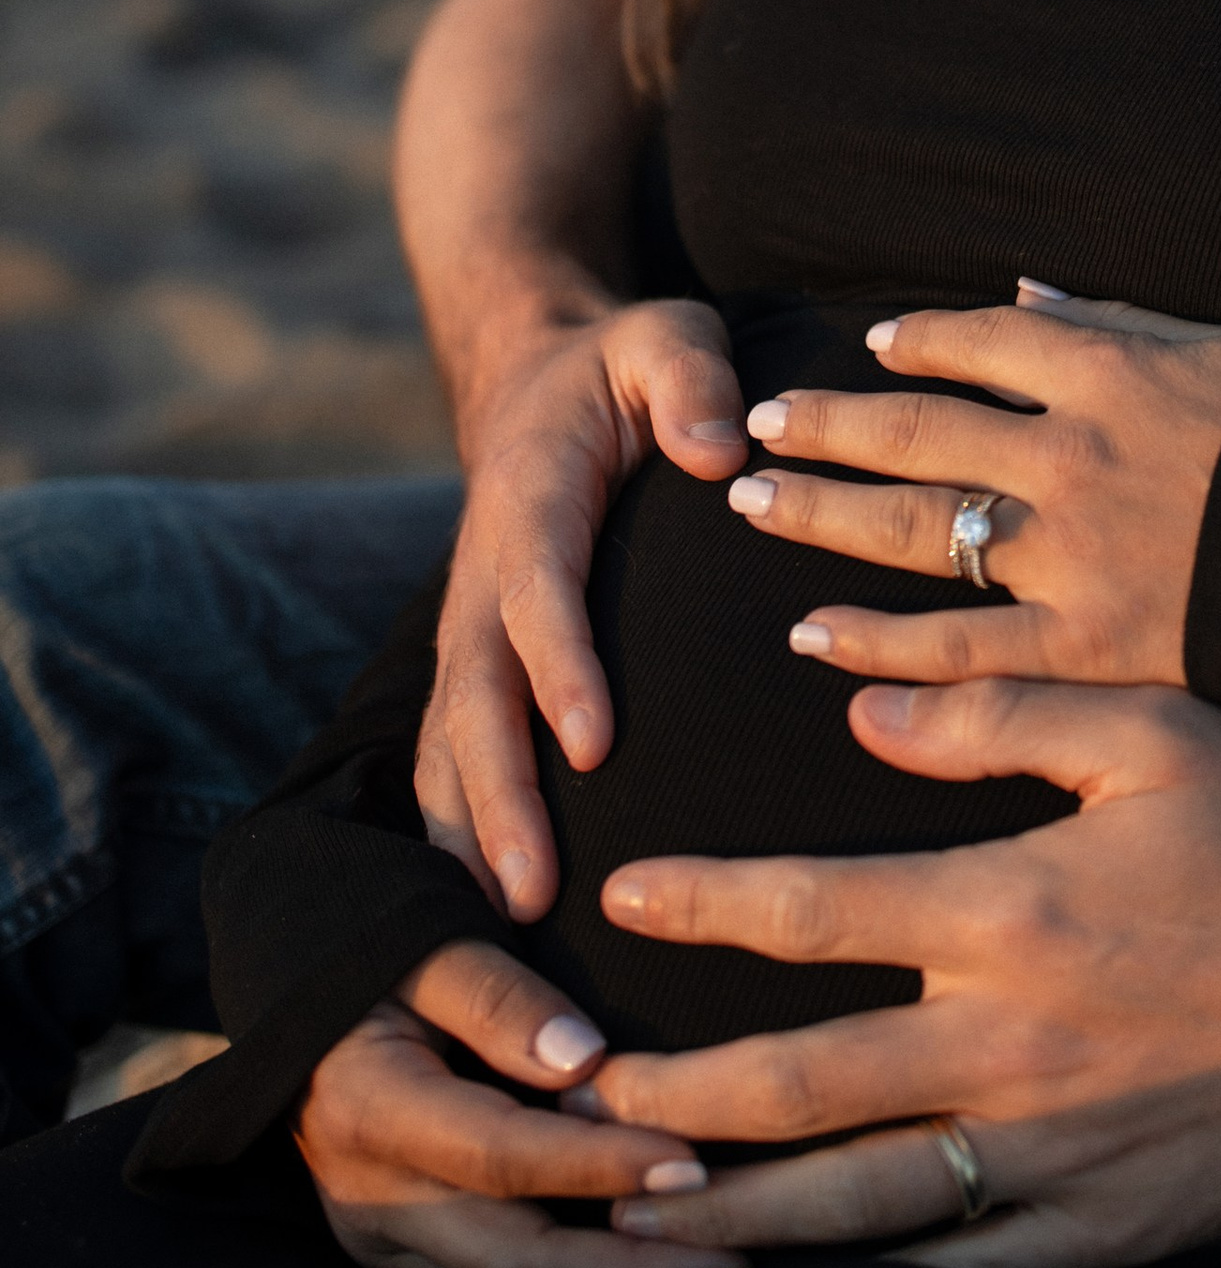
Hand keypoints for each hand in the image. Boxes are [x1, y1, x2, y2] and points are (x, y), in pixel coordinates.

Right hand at [296, 938, 754, 1267]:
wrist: (302, 996)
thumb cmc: (380, 941)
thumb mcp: (426, 935)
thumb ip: (497, 992)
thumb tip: (583, 1058)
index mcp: (370, 1105)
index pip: (502, 1153)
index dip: (600, 1166)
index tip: (696, 1166)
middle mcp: (369, 1194)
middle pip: (510, 1262)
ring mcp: (379, 1240)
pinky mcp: (400, 1259)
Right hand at [415, 295, 747, 918]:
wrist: (538, 378)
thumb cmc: (627, 367)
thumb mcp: (669, 335)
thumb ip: (692, 381)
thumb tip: (721, 454)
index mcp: (531, 497)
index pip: (539, 592)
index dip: (557, 669)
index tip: (588, 747)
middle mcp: (485, 572)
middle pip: (477, 694)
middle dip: (497, 796)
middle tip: (526, 894)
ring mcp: (472, 623)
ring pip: (451, 738)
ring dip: (468, 831)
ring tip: (496, 932)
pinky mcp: (479, 659)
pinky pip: (455, 749)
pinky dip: (459, 824)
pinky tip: (478, 911)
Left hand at [583, 678, 1220, 1267]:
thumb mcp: (1153, 730)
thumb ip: (998, 712)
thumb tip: (860, 702)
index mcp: (1011, 912)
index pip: (807, 912)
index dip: (699, 906)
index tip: (617, 894)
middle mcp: (1010, 1044)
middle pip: (793, 1087)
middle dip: (667, 1103)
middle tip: (571, 1111)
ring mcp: (1056, 1153)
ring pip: (857, 1202)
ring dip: (737, 1215)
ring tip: (638, 1223)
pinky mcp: (1111, 1225)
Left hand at [738, 284, 1220, 697]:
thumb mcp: (1217, 348)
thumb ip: (1111, 322)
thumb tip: (1022, 290)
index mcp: (1104, 373)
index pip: (980, 341)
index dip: (918, 342)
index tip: (870, 347)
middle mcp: (1067, 455)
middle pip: (917, 433)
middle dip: (829, 426)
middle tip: (759, 423)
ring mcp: (1067, 553)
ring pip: (916, 529)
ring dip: (822, 514)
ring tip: (751, 502)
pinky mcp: (1083, 643)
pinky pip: (959, 645)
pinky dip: (878, 641)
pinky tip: (811, 633)